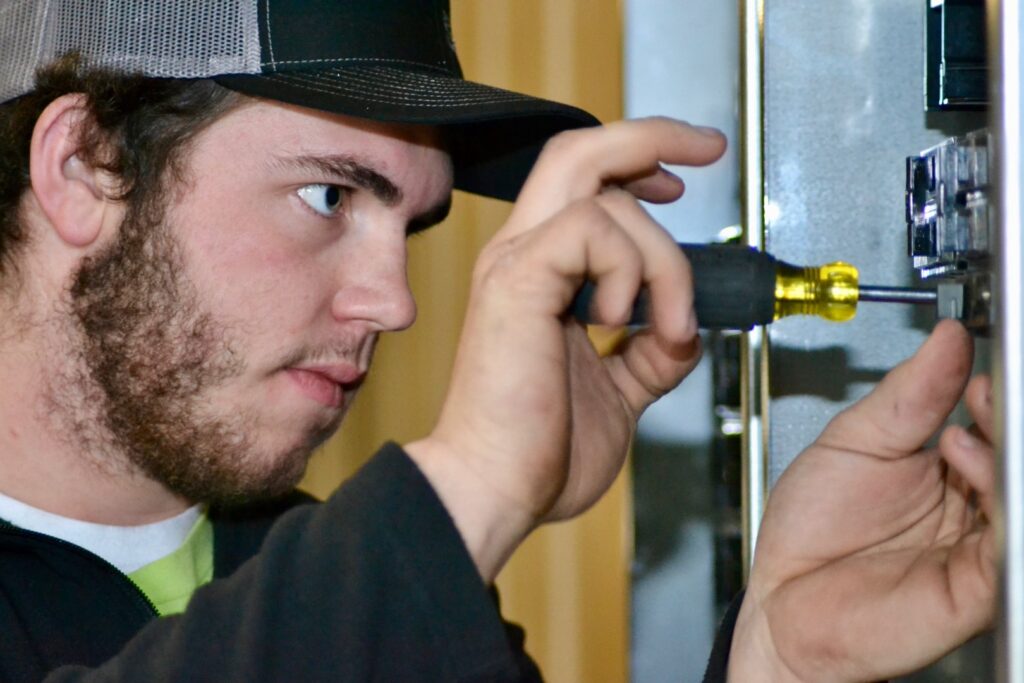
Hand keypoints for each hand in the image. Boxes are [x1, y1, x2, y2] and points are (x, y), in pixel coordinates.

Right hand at [405, 118, 725, 580]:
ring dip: (663, 258)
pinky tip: (623, 323)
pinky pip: (591, 232)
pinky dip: (632, 272)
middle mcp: (521, 255)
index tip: (681, 180)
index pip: (582, 182)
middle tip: (705, 151)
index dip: (635, 163)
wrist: (495, 489)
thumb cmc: (537, 452)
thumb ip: (649, 357)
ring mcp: (516, 264)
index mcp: (538, 274)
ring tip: (667, 326)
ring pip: (604, 194)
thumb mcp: (619, 394)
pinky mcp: (519, 283)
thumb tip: (684, 332)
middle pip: (580, 151)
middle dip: (651, 138)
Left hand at [728, 320, 995, 681]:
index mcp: (953, 471)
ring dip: (1007, 452)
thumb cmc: (811, 531)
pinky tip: (968, 467)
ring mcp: (982, 548)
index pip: (1001, 425)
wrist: (782, 597)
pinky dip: (1002, 499)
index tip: (978, 370)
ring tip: (967, 427)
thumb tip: (947, 340)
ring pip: (1023, 495)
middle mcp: (976, 508)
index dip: (998, 395)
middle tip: (983, 392)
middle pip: (1018, 457)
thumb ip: (909, 394)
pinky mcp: (981, 587)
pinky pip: (1012, 544)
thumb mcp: (856, 439)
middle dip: (1009, 419)